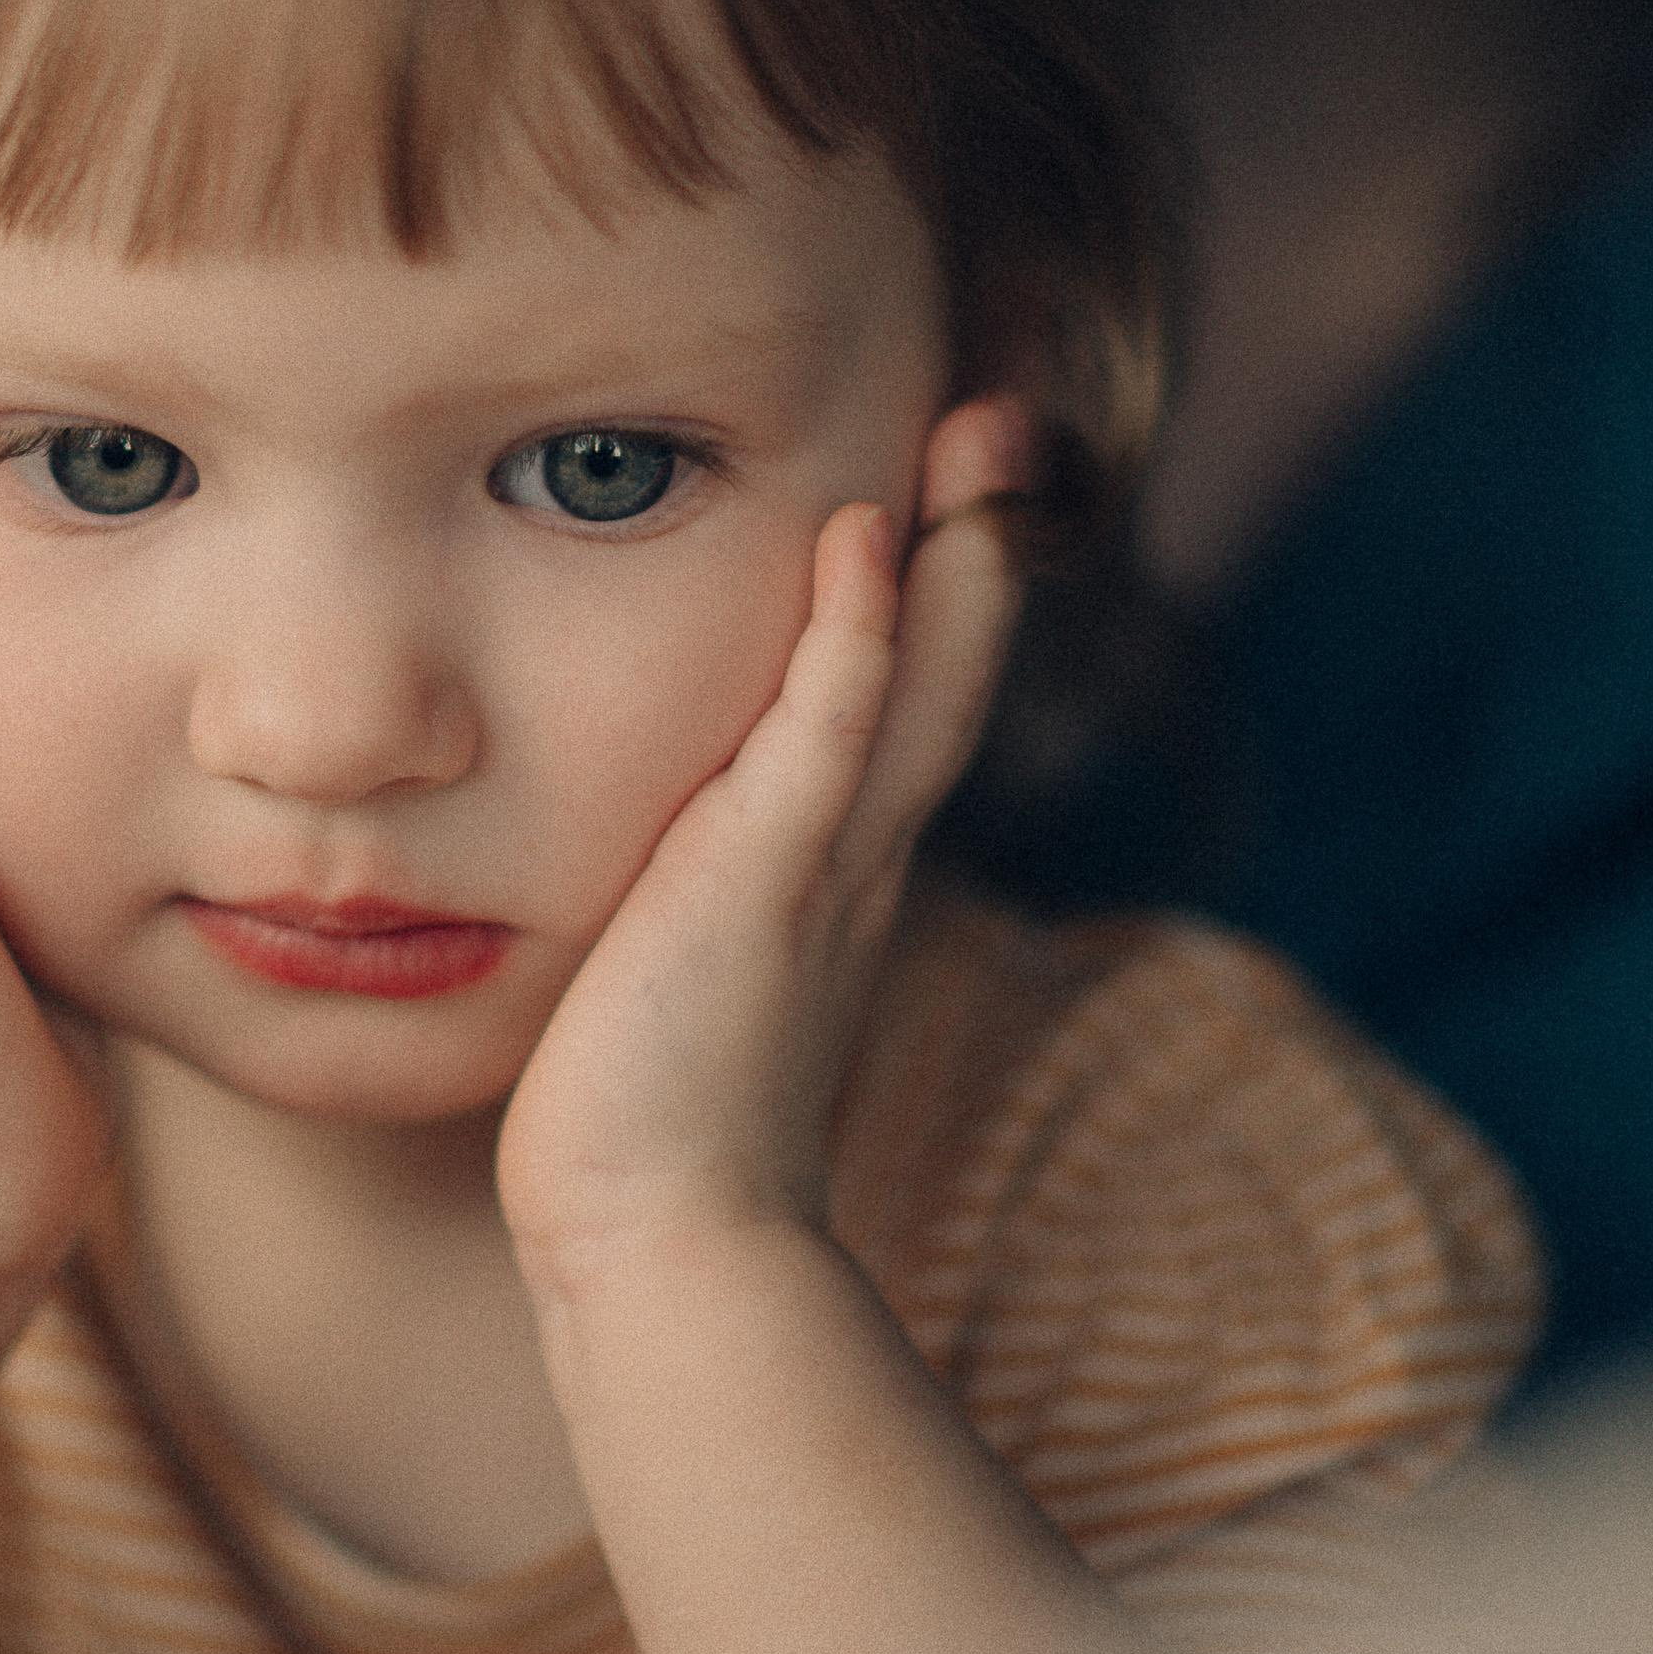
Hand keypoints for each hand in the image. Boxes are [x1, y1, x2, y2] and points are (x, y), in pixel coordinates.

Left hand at [496, 395, 1028, 1278]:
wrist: (660, 1242)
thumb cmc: (647, 1122)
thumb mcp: (680, 969)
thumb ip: (693, 897)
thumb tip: (661, 860)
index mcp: (838, 867)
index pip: (907, 698)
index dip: (939, 590)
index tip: (945, 477)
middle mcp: (858, 854)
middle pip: (950, 665)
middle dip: (983, 534)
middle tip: (1005, 411)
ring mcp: (825, 866)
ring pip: (920, 679)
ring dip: (956, 550)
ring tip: (979, 425)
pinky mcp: (769, 886)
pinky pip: (830, 738)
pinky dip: (855, 636)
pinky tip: (864, 537)